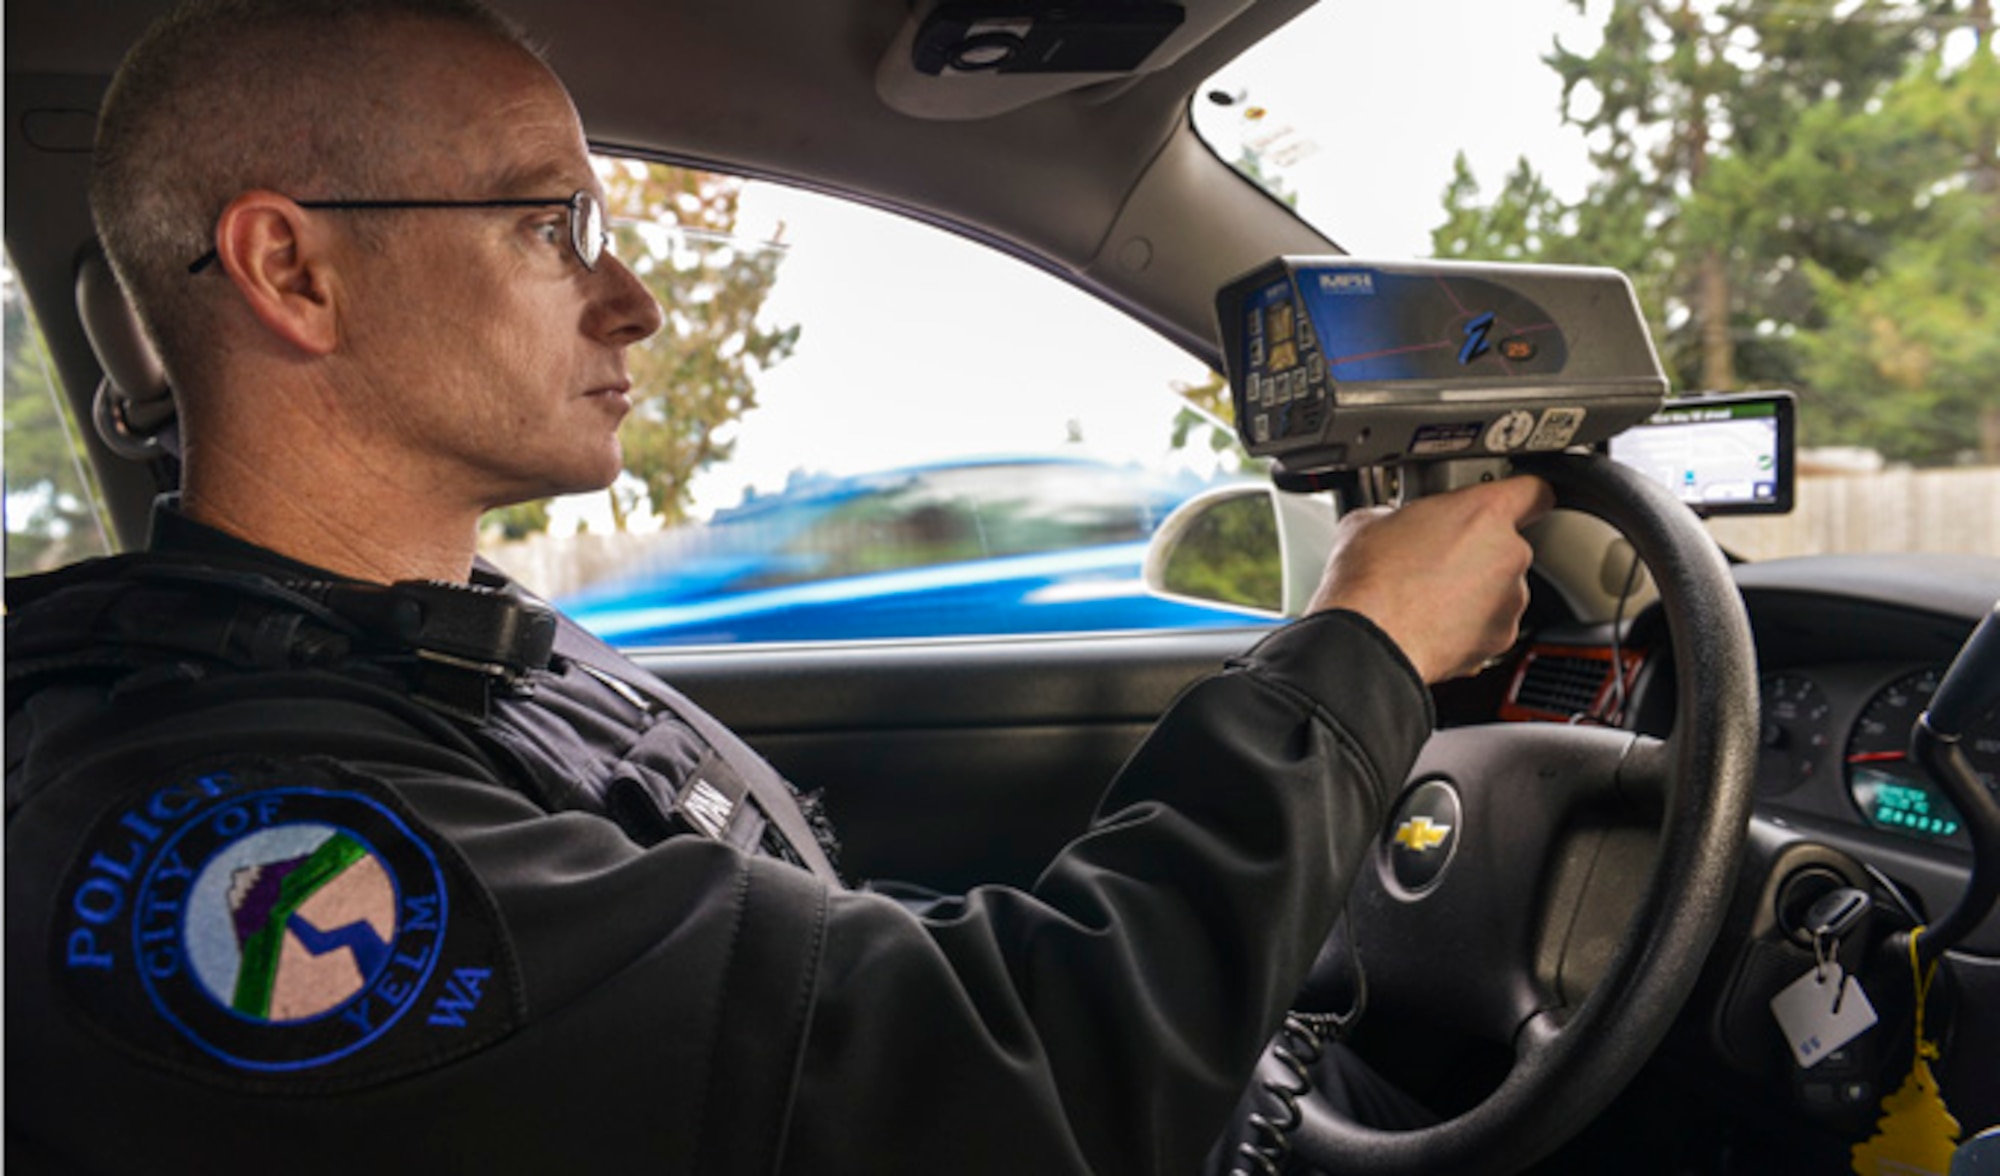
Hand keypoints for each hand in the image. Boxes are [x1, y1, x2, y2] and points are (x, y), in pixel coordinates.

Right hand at [1307, 475, 1554, 683]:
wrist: (1369, 640)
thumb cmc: (1371, 582)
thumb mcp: (1369, 522)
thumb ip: (1399, 514)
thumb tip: (1390, 522)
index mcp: (1484, 513)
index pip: (1533, 491)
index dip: (1523, 496)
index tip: (1514, 502)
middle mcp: (1508, 555)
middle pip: (1505, 546)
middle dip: (1475, 553)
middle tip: (1433, 561)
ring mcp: (1509, 601)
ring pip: (1498, 590)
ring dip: (1471, 592)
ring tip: (1426, 599)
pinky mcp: (1499, 640)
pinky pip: (1488, 626)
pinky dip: (1466, 627)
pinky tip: (1430, 625)